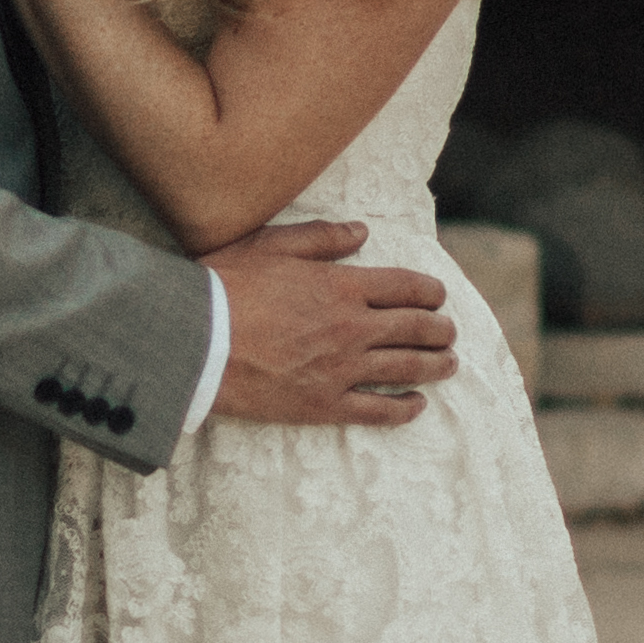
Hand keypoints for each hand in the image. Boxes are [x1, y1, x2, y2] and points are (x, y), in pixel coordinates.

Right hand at [204, 221, 454, 429]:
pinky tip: (417, 406)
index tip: (438, 296)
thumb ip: (321, 238)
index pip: (406, 286)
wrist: (194, 341)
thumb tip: (362, 232)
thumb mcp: (271, 246)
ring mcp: (342, 369)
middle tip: (449, 332)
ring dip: (435, 366)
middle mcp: (352, 327)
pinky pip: (377, 410)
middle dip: (440, 329)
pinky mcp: (324, 405)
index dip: (430, 291)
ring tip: (449, 364)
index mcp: (342, 286)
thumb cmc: (225, 288)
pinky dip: (404, 409)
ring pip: (406, 369)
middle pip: (415, 328)